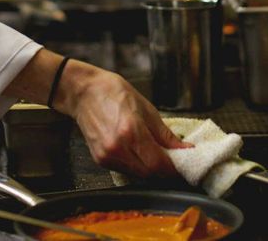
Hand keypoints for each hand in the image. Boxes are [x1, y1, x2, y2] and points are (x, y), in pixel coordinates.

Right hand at [55, 60, 189, 177]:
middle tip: (173, 159)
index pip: (159, 164)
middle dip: (165, 169)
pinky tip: (139, 152)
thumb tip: (183, 148)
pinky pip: (126, 170)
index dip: (175, 168)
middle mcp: (117, 147)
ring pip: (138, 175)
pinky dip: (137, 166)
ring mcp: (107, 156)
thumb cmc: (112, 92)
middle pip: (150, 173)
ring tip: (157, 153)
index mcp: (131, 131)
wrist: (83, 92)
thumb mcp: (146, 107)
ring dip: (151, 169)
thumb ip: (165, 134)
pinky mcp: (100, 160)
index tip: (184, 162)